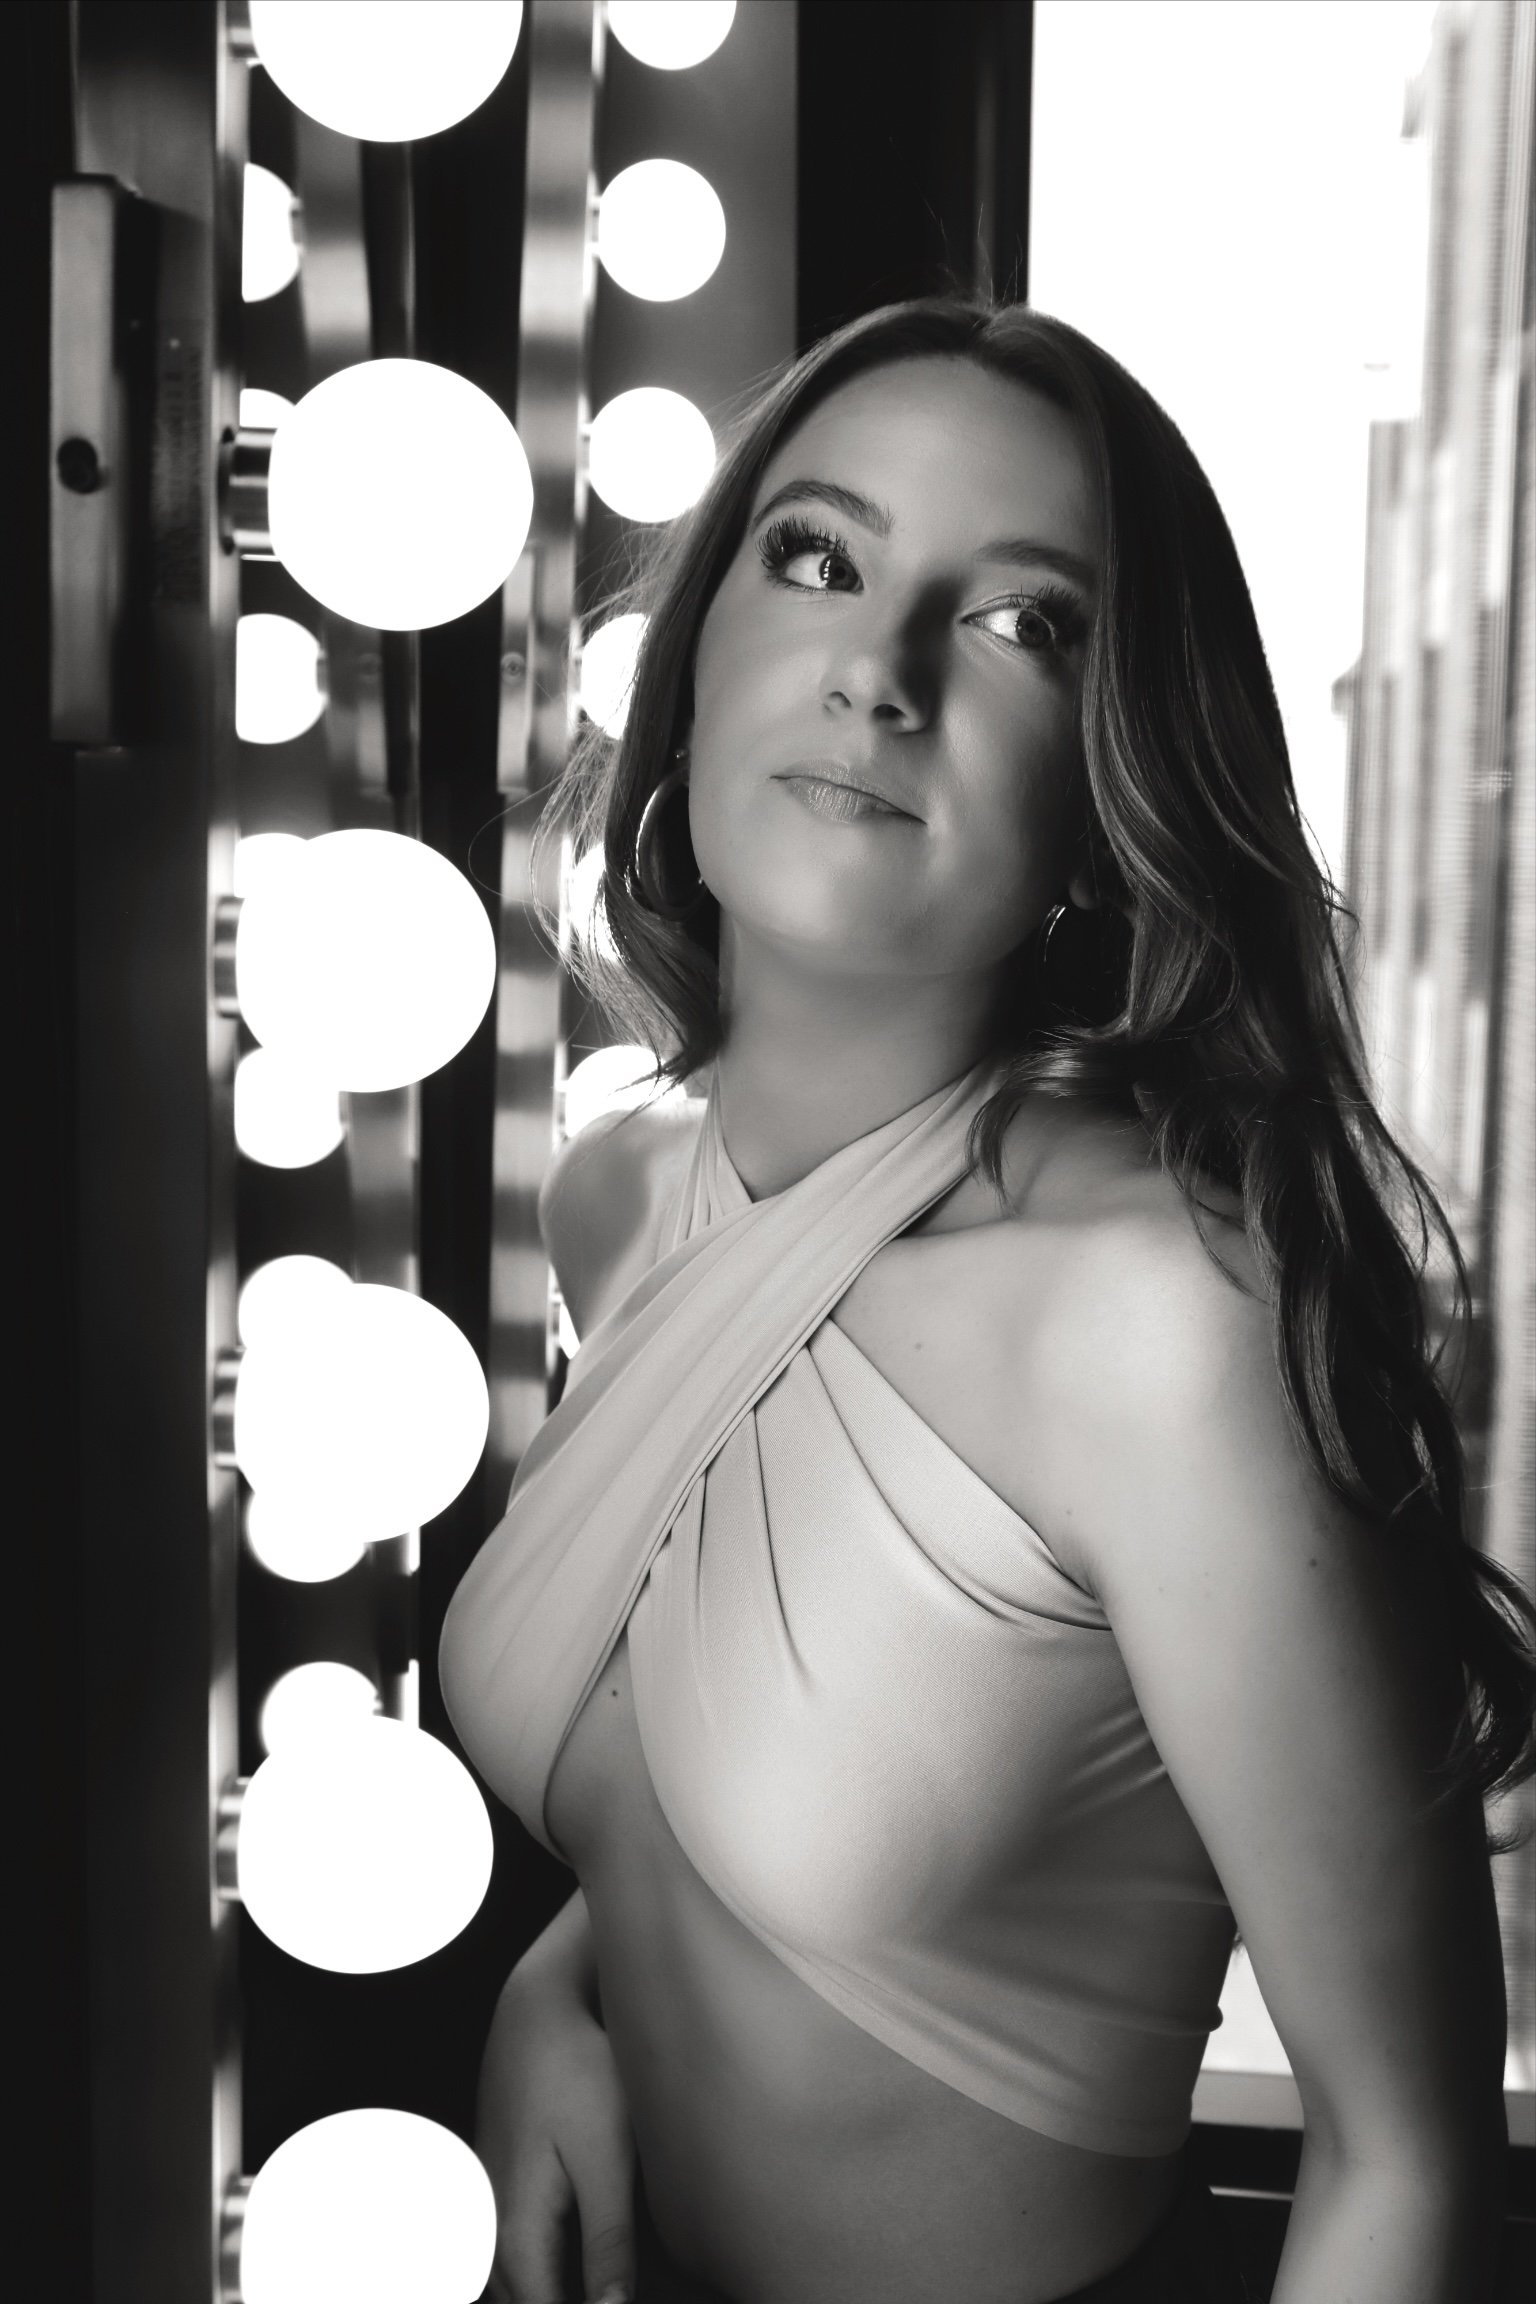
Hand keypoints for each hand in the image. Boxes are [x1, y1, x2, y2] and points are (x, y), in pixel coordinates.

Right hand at [478, 1964, 637, 2303]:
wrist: (538, 2006)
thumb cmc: (581, 2075)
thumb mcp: (609, 2159)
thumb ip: (609, 2243)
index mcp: (516, 2229)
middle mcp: (487, 2224)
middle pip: (520, 2302)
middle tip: (611, 2295)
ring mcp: (484, 2201)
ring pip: (505, 2284)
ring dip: (543, 2291)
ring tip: (592, 2285)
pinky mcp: (493, 2181)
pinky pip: (502, 2255)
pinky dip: (532, 2274)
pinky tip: (565, 2269)